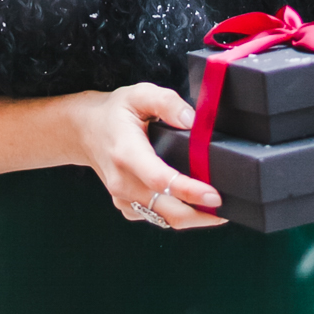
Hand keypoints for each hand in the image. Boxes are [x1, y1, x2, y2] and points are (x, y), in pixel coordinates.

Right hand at [67, 82, 224, 229]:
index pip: (160, 180)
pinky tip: (194, 205)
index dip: (190, 191)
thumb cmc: (116, 111)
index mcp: (126, 153)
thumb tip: (192, 121)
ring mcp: (122, 198)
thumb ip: (166, 102)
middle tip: (229, 207)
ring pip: (165, 220)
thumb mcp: (139, 94)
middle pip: (167, 211)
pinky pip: (157, 219)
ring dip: (194, 219)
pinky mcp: (126, 207)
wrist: (85, 130)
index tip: (215, 195)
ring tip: (217, 209)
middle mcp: (122, 181)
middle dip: (201, 215)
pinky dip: (178, 216)